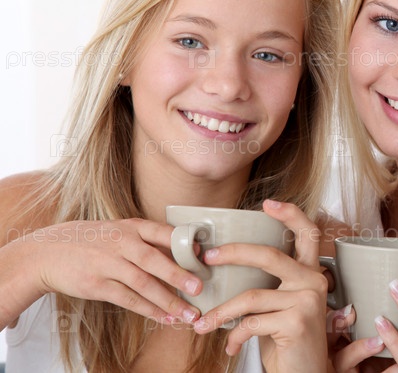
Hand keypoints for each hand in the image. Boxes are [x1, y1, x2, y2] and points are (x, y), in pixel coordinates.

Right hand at [28, 219, 202, 323]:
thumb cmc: (92, 241)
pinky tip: (165, 317)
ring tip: (189, 313)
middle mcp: (121, 243)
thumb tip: (184, 251)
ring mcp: (108, 264)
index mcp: (130, 227)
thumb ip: (147, 240)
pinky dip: (149, 310)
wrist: (46, 252)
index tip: (204, 256)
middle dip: (179, 275)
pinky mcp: (97, 285)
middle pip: (155, 260)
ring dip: (169, 300)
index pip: (163, 233)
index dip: (184, 245)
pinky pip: (128, 300)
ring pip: (144, 284)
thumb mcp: (118, 231)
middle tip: (200, 288)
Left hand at [193, 200, 328, 372]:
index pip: (308, 234)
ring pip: (251, 296)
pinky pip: (251, 323)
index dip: (290, 214)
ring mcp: (308, 301)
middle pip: (269, 255)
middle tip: (208, 258)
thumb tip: (225, 266)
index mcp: (311, 273)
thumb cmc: (288, 341)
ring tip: (202, 324)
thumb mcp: (279, 308)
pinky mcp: (297, 322)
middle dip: (234, 253)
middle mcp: (315, 282)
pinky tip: (230, 346)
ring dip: (220, 312)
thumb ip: (267, 286)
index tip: (267, 203)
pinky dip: (234, 336)